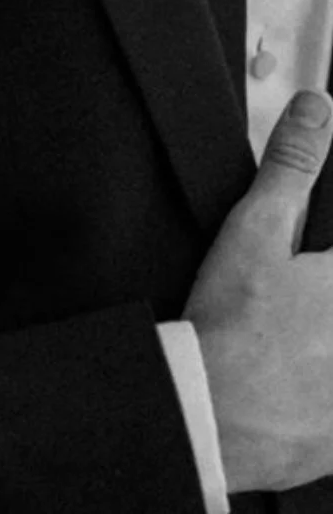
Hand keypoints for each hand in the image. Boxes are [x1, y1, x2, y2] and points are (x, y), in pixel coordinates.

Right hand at [184, 89, 332, 492]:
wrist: (208, 420)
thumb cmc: (233, 328)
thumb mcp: (256, 230)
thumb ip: (293, 167)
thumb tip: (316, 109)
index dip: (320, 254)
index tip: (306, 261)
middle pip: (332, 299)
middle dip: (317, 293)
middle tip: (284, 302)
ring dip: (318, 339)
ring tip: (285, 338)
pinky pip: (330, 406)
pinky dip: (315, 388)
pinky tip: (296, 383)